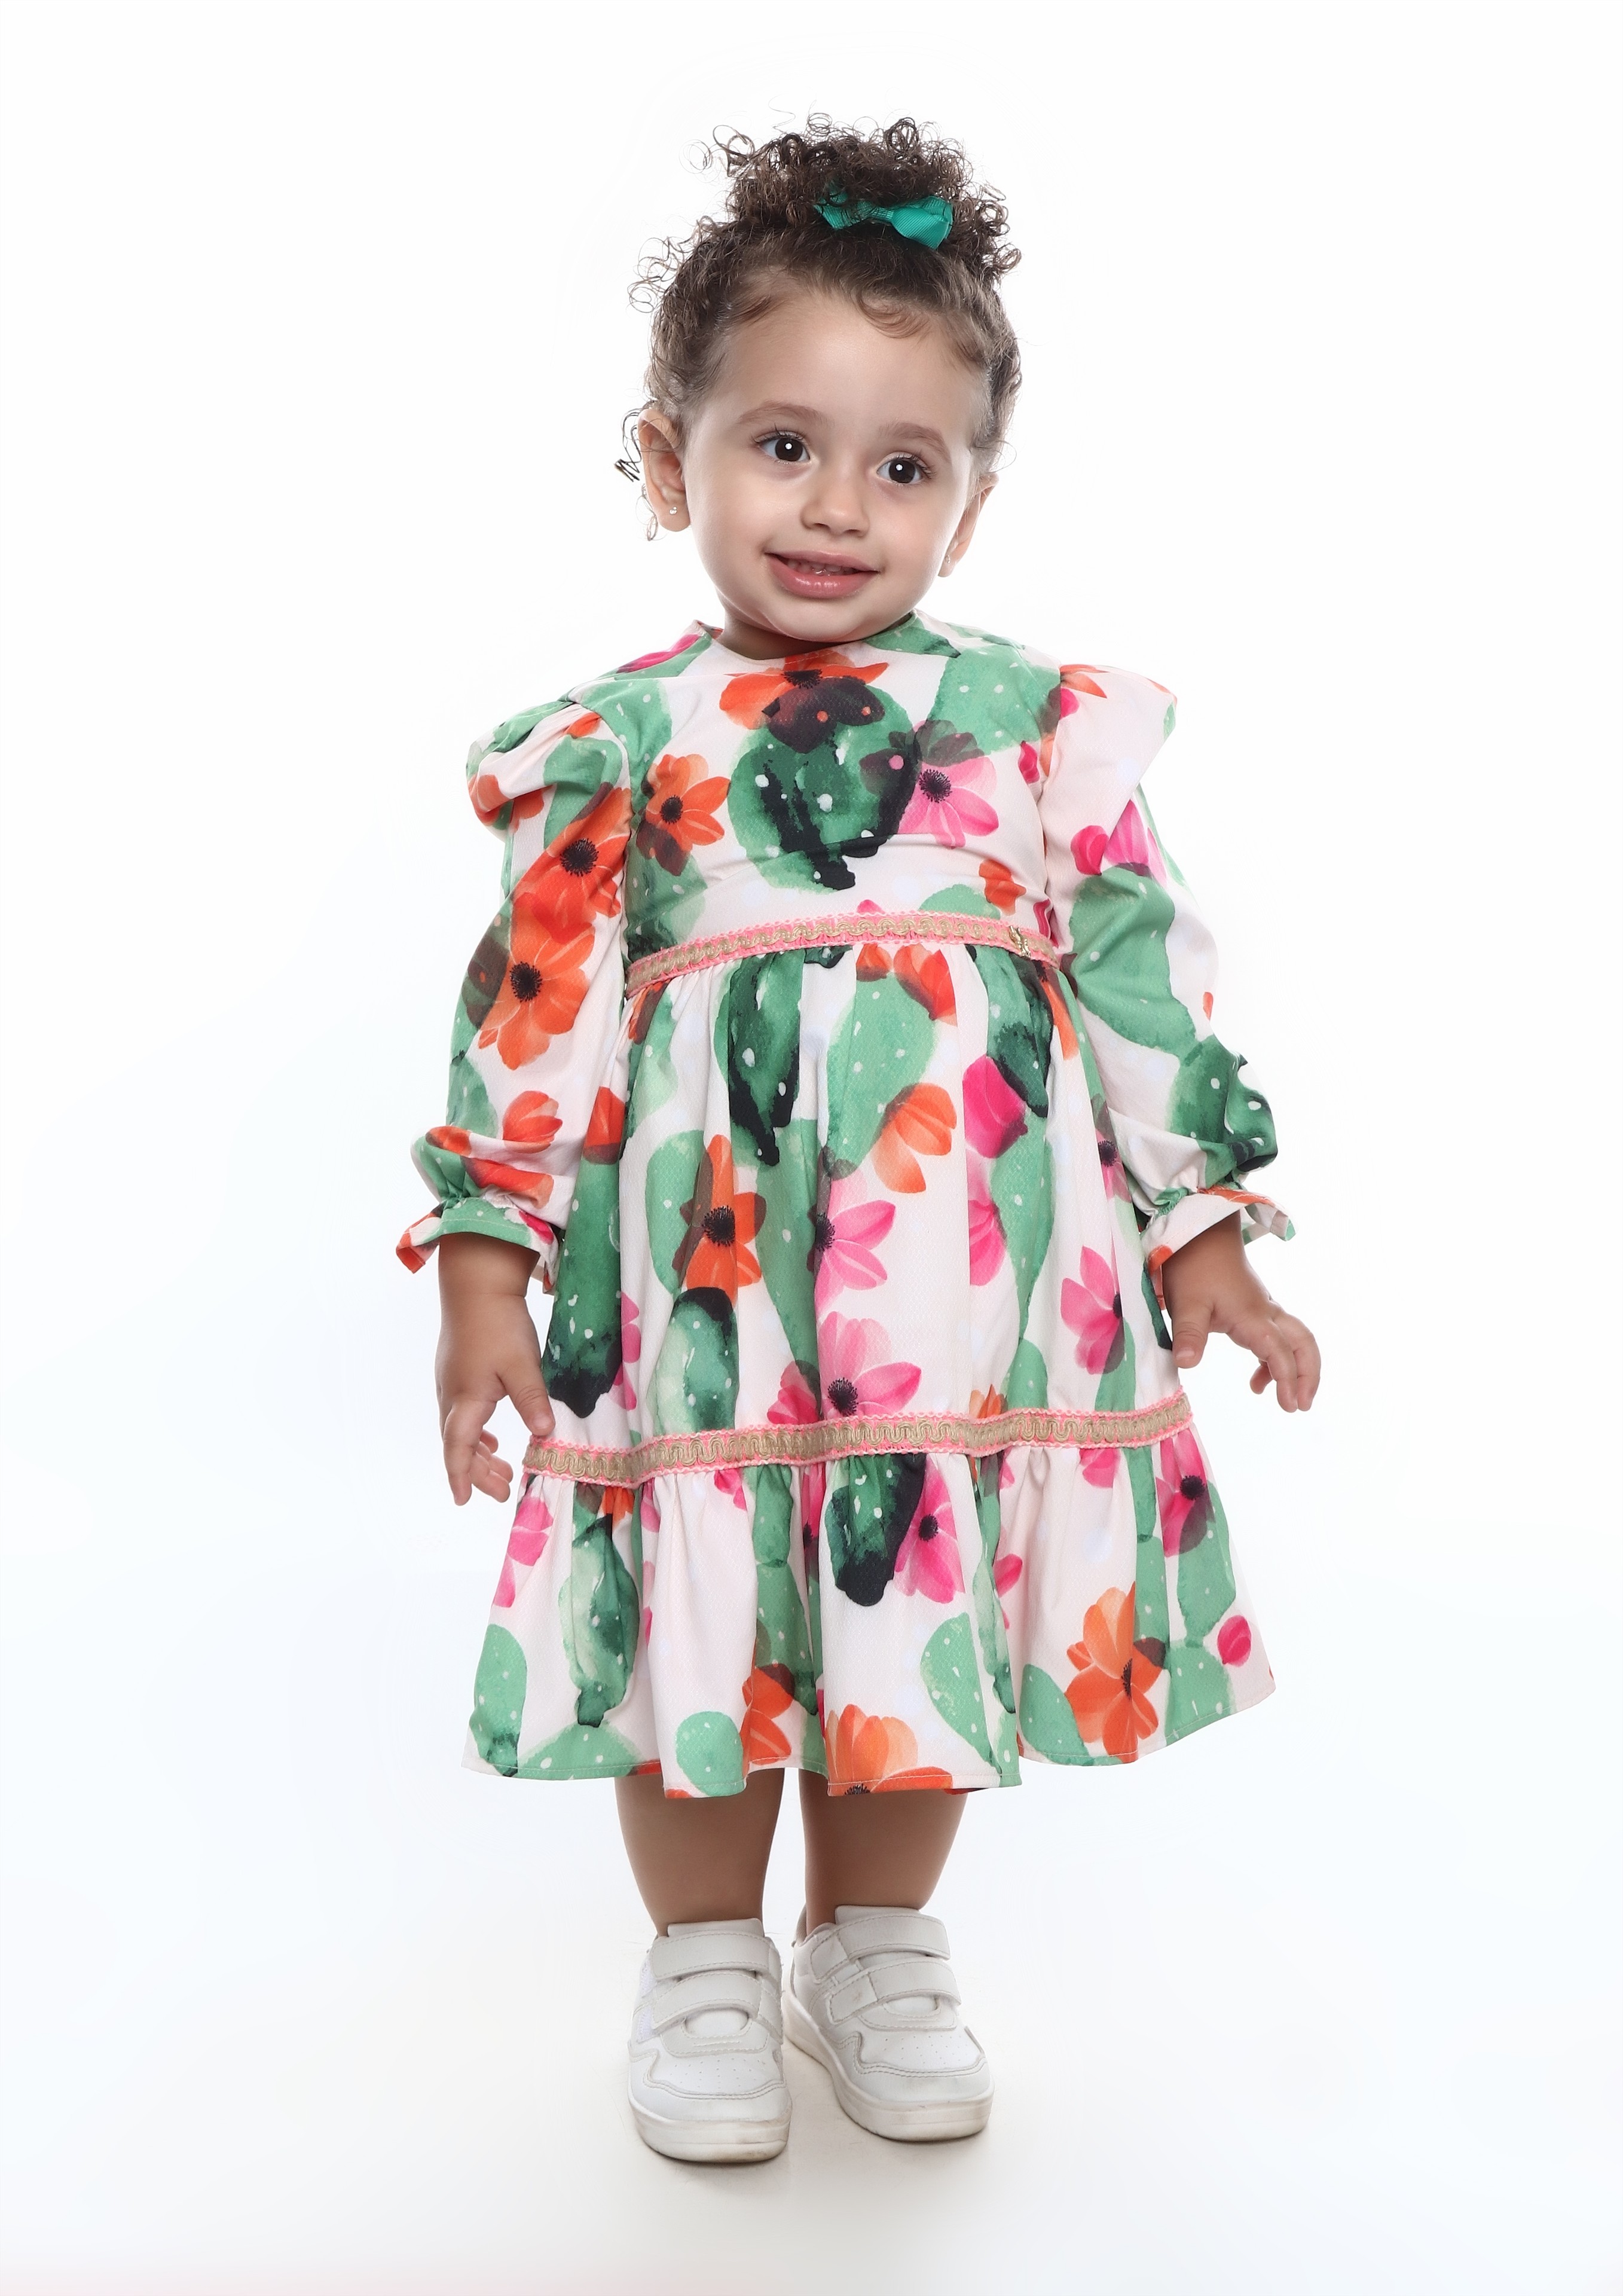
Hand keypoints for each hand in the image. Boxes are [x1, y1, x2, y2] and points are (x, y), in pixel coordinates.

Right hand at [435, 1233, 554, 1503]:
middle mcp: (451, 1395)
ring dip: (478, 1454)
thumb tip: (545, 1435)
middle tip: (504, 1491)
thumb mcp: (522, 1364)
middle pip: (458, 1445)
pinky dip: (475, 1433)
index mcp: (465, 1399)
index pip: (457, 1449)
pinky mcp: (457, 1371)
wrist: (475, 1283)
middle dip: (478, 1472)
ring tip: (502, 1471)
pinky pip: (462, 1414)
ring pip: (460, 1430)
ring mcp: (451, 1382)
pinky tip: (490, 1440)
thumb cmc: (498, 1323)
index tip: (464, 1500)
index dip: (462, 1476)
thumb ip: (532, 1401)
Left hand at [1160, 1214, 1320, 1411]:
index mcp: (1253, 1315)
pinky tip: (1257, 1382)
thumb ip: (1188, 1333)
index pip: (1279, 1352)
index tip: (1289, 1406)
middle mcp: (1266, 1313)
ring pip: (1295, 1340)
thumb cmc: (1193, 1268)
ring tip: (1287, 1401)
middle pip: (1303, 1342)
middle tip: (1302, 1405)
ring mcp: (1263, 1310)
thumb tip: (1186, 1364)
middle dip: (1309, 1374)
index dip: (1288, 1379)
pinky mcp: (1255, 1310)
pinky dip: (1274, 1362)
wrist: (1200, 1235)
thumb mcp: (1186, 1303)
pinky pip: (1276, 1339)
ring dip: (1297, 1369)